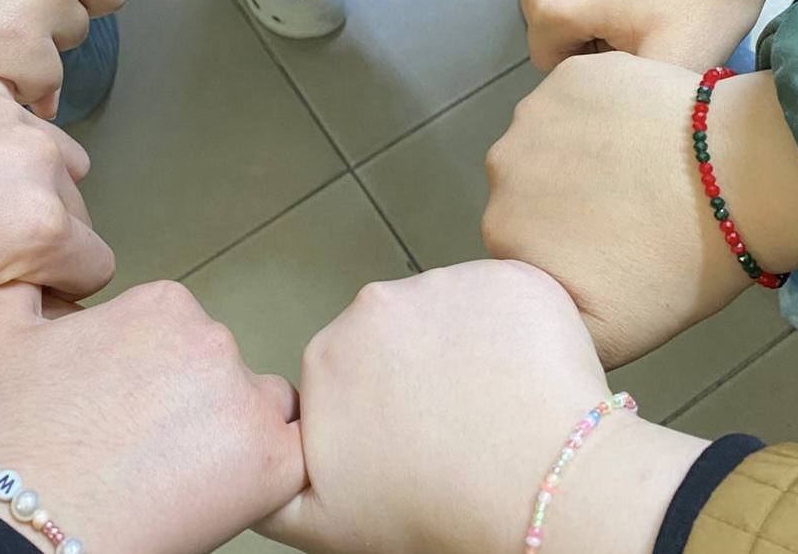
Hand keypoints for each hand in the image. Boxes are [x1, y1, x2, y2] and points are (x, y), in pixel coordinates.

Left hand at [0, 66, 114, 339]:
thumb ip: (8, 318)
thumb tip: (45, 305)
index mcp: (41, 229)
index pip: (96, 269)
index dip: (59, 288)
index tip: (16, 288)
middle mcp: (46, 165)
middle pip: (81, 215)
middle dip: (45, 238)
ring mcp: (16, 118)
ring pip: (62, 163)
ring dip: (35, 187)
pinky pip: (20, 121)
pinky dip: (2, 143)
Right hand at [0, 281, 304, 553]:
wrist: (19, 525)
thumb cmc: (8, 440)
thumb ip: (27, 285)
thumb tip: (43, 273)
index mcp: (164, 305)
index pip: (185, 335)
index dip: (158, 379)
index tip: (130, 410)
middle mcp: (213, 339)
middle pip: (224, 372)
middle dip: (196, 406)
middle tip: (149, 452)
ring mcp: (246, 399)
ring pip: (263, 411)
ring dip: (236, 438)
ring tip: (181, 480)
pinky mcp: (273, 461)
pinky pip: (295, 459)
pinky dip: (271, 476)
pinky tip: (223, 495)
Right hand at [261, 260, 706, 553]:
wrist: (539, 497)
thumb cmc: (441, 510)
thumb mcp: (318, 520)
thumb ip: (271, 482)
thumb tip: (258, 456)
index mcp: (327, 354)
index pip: (352, 364)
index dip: (381, 399)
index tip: (408, 430)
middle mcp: (377, 305)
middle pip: (399, 331)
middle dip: (421, 366)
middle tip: (453, 420)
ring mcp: (446, 284)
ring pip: (454, 311)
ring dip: (471, 345)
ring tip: (492, 401)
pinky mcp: (509, 277)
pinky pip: (510, 298)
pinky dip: (520, 330)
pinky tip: (526, 375)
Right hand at [482, 52, 797, 366]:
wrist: (743, 182)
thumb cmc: (679, 266)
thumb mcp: (608, 340)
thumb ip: (551, 330)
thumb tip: (529, 318)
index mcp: (502, 229)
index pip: (519, 241)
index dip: (560, 248)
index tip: (606, 253)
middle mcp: (501, 166)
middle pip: (527, 188)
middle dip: (563, 200)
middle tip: (627, 214)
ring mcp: (536, 111)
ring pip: (549, 140)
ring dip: (581, 154)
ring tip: (640, 172)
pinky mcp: (576, 75)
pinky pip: (577, 98)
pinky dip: (602, 112)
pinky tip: (644, 133)